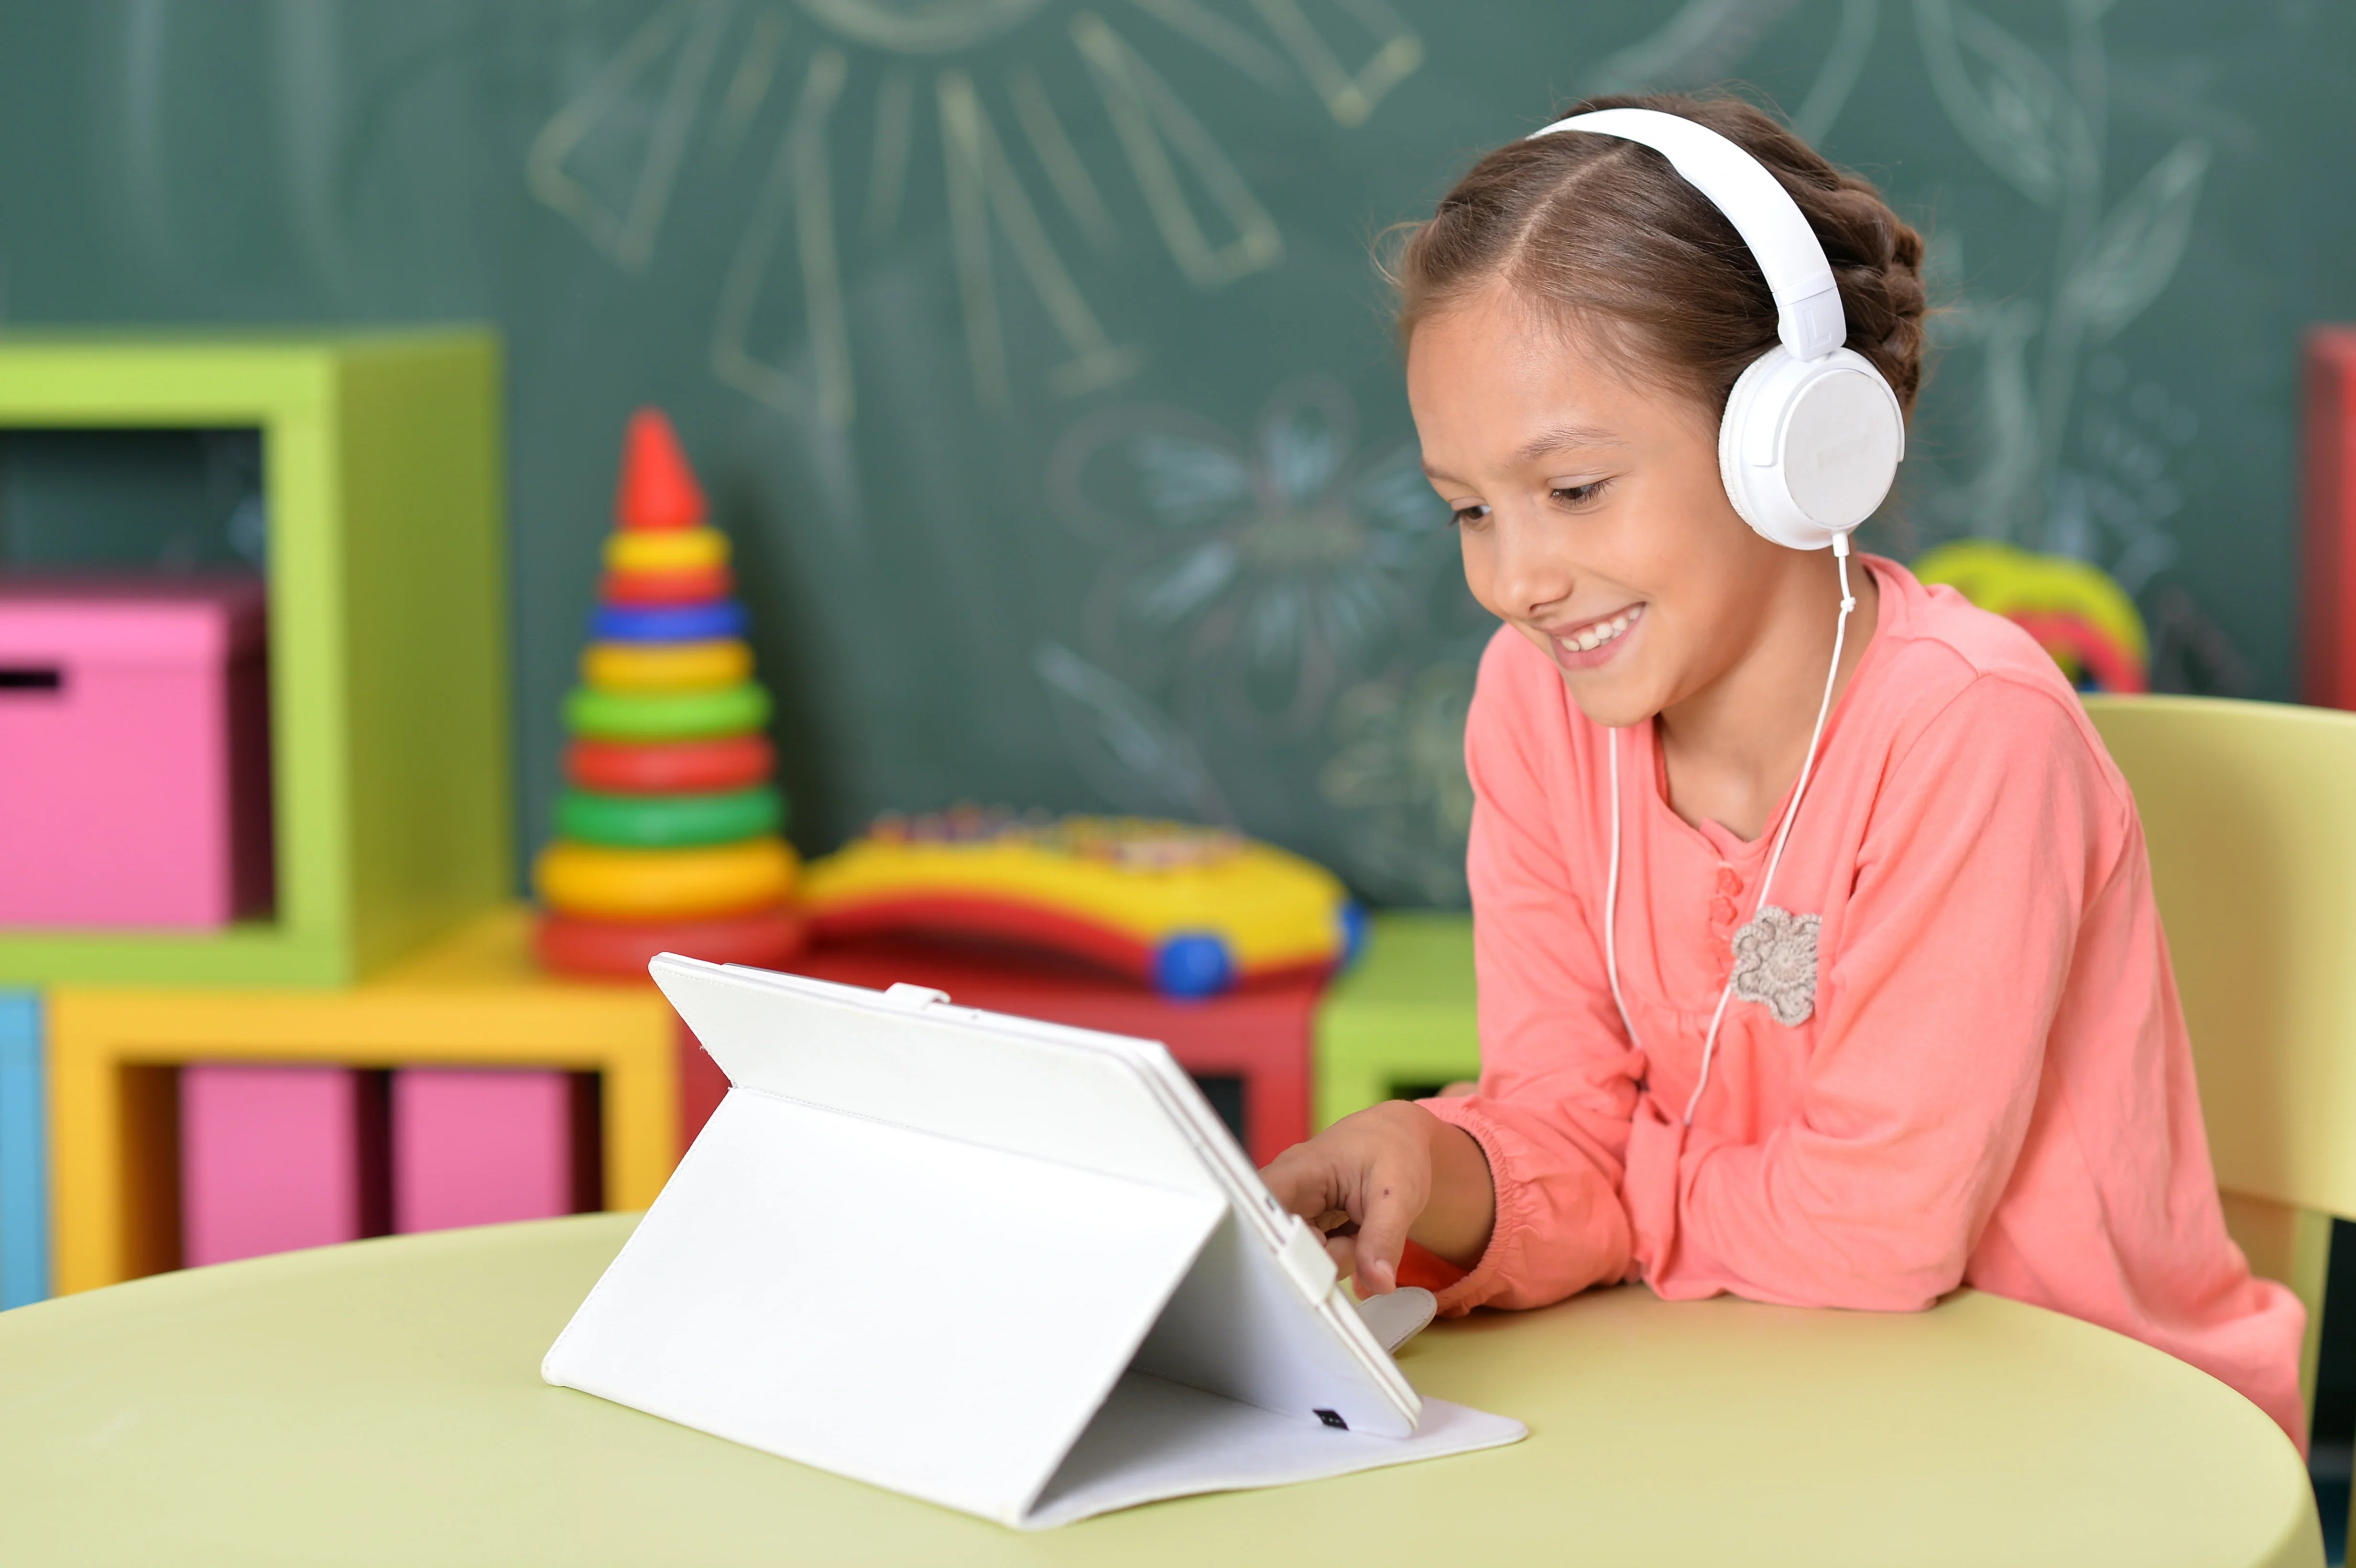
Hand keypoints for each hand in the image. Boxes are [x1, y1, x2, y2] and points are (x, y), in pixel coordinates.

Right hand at [1259, 1100, 1495, 1294]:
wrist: (1398, 1143)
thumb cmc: (1395, 1152)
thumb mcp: (1398, 1194)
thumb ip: (1384, 1239)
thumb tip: (1379, 1284)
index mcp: (1298, 1170)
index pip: (1263, 1207)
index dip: (1273, 1240)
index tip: (1301, 1265)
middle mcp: (1286, 1192)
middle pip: (1284, 1247)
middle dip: (1325, 1258)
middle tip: (1357, 1236)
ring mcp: (1294, 1211)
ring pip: (1303, 1260)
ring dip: (1338, 1258)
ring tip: (1359, 1229)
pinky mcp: (1303, 1227)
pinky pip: (1315, 1261)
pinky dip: (1340, 1257)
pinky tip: (1353, 1235)